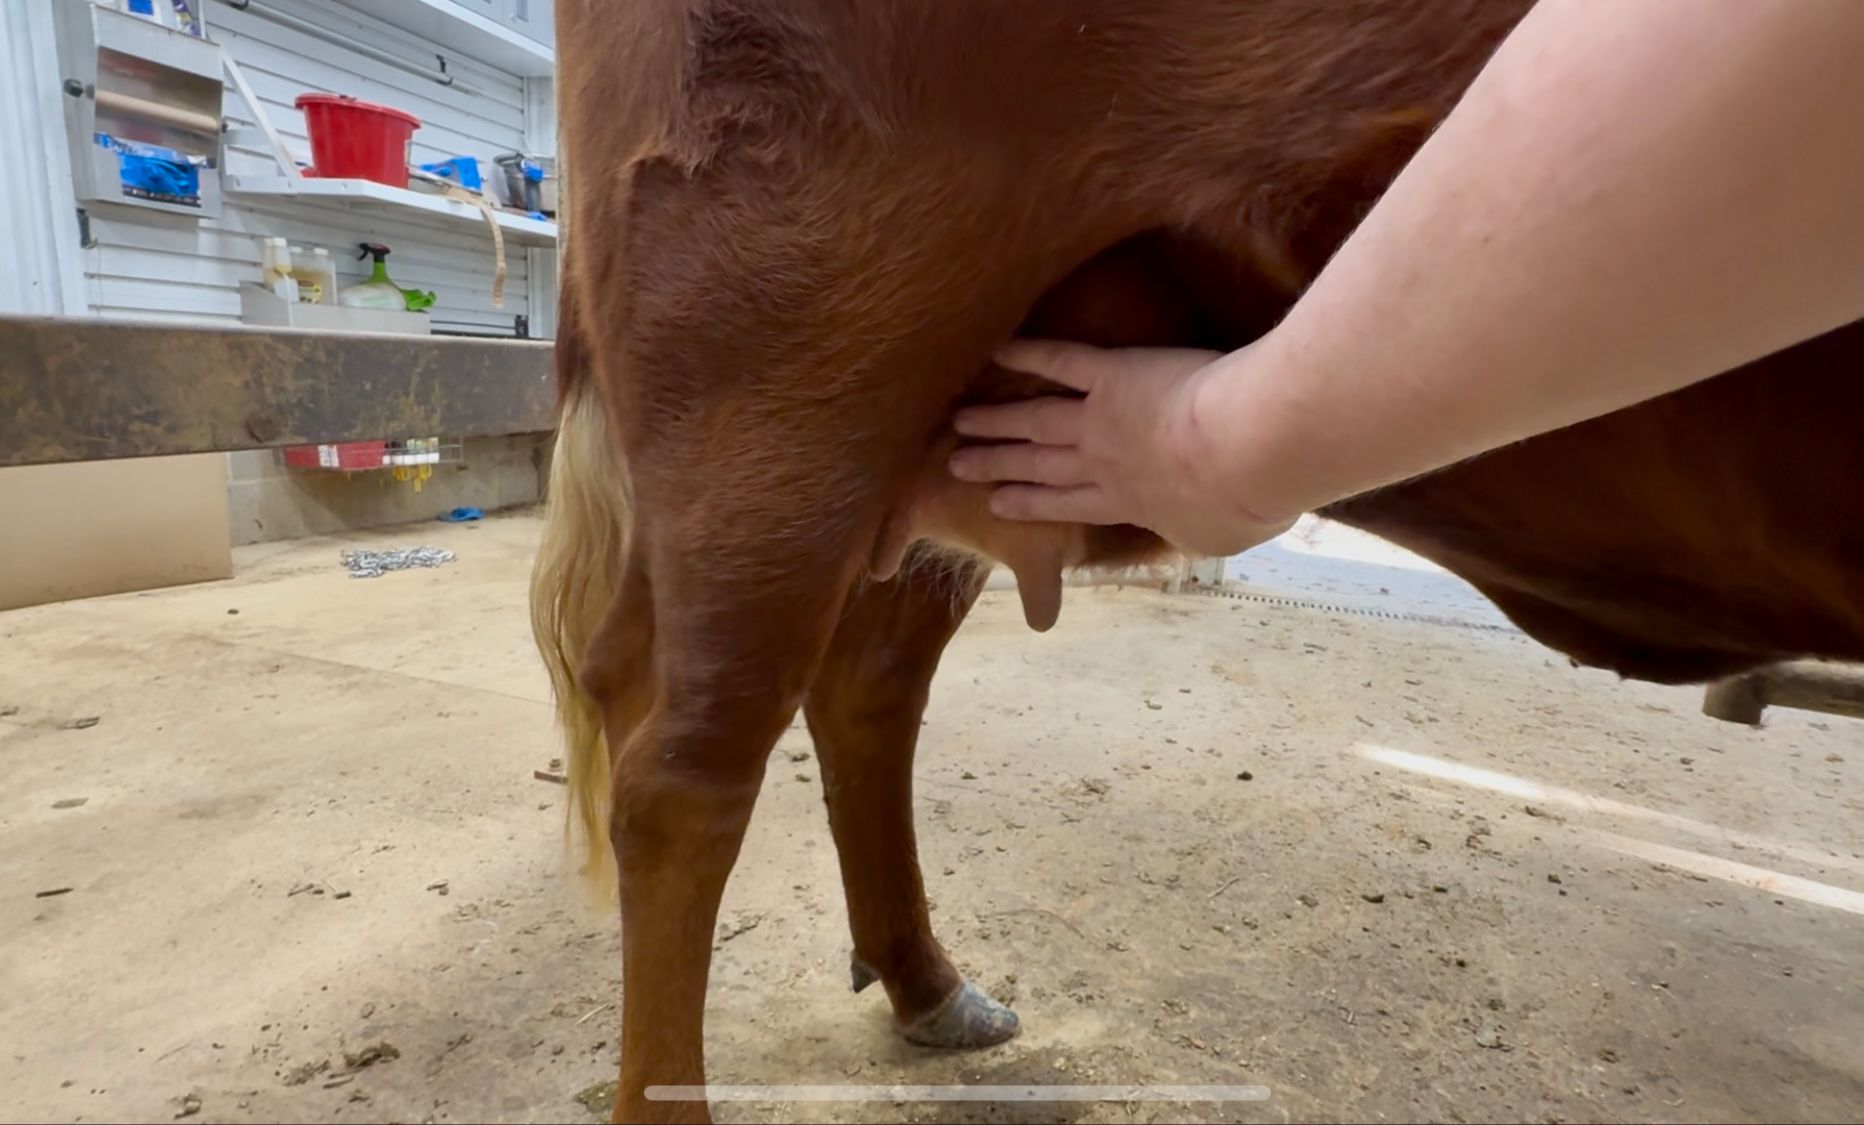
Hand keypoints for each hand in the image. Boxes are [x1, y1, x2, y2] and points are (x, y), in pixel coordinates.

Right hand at [948, 340, 1295, 556]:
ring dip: (997, 421)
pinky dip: (1030, 354)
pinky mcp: (1114, 375)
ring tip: (960, 421)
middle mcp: (1104, 463)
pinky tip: (1001, 348)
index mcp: (1129, 502)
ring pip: (1037, 420)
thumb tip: (1193, 531)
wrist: (1244, 451)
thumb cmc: (1243, 499)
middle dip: (998, 466)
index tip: (999, 504)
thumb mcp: (1217, 534)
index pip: (1070, 504)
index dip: (1031, 505)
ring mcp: (1103, 418)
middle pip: (1041, 464)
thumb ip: (1194, 531)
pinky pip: (1064, 361)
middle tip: (957, 464)